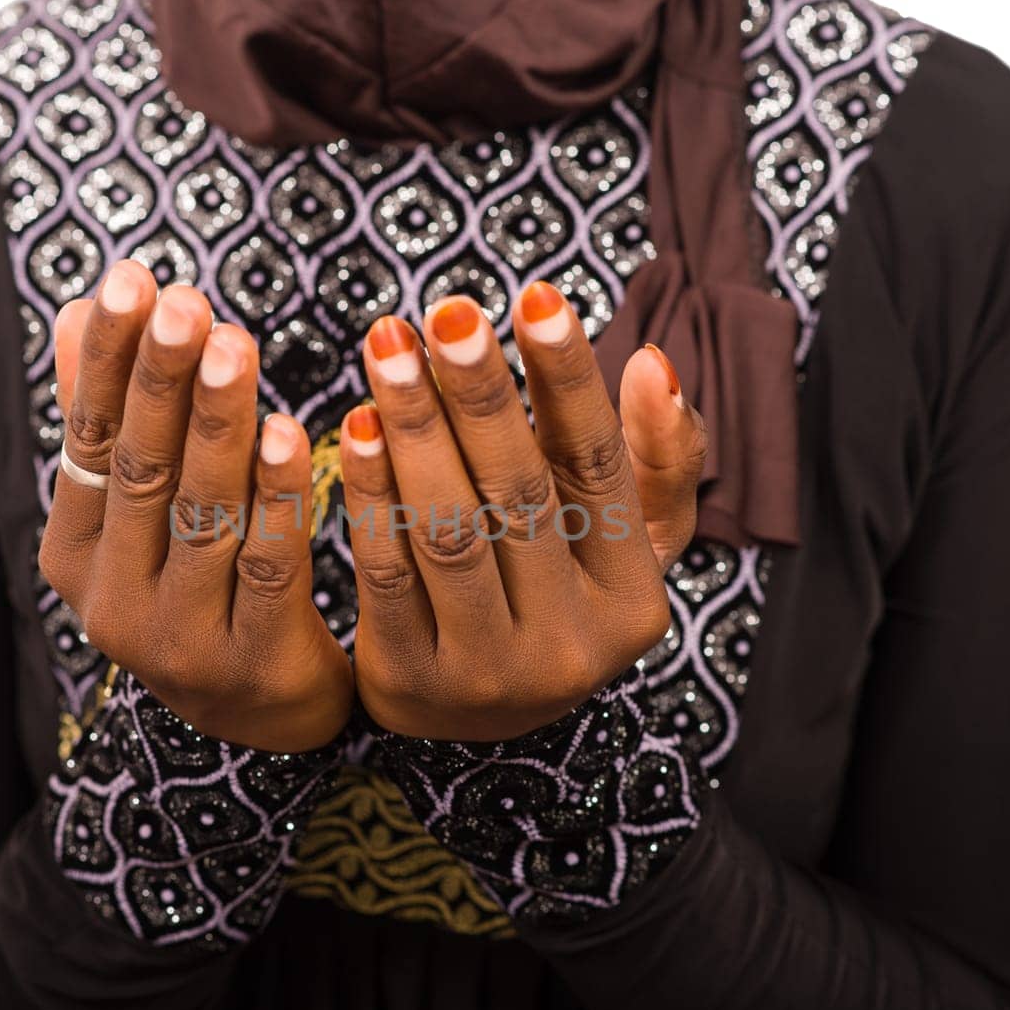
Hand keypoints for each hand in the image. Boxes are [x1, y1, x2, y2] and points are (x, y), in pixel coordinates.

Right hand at [40, 259, 352, 752]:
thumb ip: (115, 424)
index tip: (132, 278)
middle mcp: (112, 601)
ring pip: (201, 512)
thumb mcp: (143, 513)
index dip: (110, 360)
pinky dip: (278, 495)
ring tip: (233, 343)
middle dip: (162, 378)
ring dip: (219, 422)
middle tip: (184, 300)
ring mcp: (179, 639)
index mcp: (77, 553)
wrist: (263, 711)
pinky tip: (294, 433)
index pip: (91, 441)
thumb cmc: (202, 582)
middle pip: (142, 471)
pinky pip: (268, 565)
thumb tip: (74, 311)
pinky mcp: (251, 662)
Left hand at [340, 282, 705, 741]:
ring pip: (449, 528)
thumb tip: (651, 363)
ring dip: (416, 428)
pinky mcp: (411, 681)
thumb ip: (654, 456)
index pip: (601, 469)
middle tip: (449, 311)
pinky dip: (371, 492)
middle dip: (481, 394)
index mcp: (634, 600)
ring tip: (389, 345)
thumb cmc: (557, 592)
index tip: (538, 294)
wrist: (477, 715)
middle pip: (520, 494)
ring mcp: (489, 673)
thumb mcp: (628, 538)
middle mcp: (571, 645)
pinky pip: (387, 569)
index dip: (568, 380)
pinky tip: (355, 424)